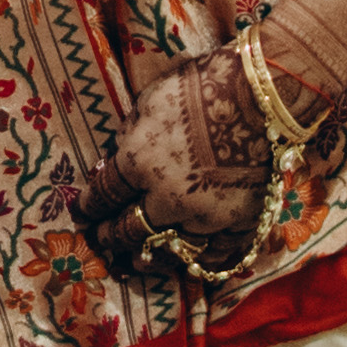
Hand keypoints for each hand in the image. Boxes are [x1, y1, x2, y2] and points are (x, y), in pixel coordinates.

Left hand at [72, 57, 264, 275]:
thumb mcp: (153, 98)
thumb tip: (118, 154)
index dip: (91, 205)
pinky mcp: (238, 224)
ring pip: (169, 248)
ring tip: (136, 262)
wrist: (264, 96)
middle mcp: (166, 198)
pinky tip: (189, 262)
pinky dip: (200, 260)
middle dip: (110, 236)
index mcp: (138, 162)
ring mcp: (204, 216)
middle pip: (129, 229)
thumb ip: (132, 131)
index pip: (105, 193)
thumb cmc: (204, 84)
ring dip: (150, 255)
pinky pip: (215, 254)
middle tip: (100, 242)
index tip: (83, 211)